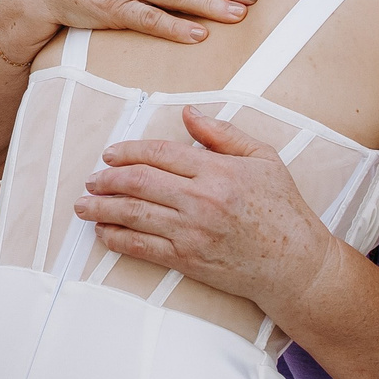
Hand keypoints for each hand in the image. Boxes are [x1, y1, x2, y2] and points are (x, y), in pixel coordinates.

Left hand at [73, 107, 332, 310]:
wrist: (295, 265)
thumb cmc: (283, 209)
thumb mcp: (263, 159)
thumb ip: (223, 134)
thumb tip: (188, 113)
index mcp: (218, 170)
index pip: (160, 152)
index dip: (129, 151)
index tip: (110, 153)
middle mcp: (201, 199)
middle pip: (139, 182)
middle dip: (107, 179)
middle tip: (91, 180)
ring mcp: (192, 231)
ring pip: (134, 214)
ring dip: (102, 208)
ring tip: (83, 206)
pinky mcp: (188, 259)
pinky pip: (142, 247)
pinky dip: (117, 238)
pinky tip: (104, 232)